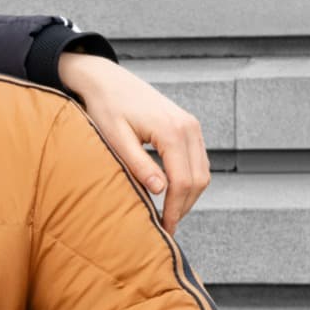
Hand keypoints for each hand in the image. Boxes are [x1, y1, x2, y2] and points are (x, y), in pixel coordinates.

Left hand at [56, 54, 209, 233]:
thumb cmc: (106, 108)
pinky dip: (189, 180)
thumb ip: (138, 165)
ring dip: (189, 196)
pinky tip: (171, 193)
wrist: (108, 81)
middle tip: (166, 226)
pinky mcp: (189, 127)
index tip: (164, 228)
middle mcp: (189, 127)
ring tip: (168, 214)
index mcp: (172, 131)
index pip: (183, 181)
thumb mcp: (116, 139)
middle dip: (184, 206)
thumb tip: (161, 191)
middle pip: (198, 180)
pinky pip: (198, 161)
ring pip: (203, 172)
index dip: (175, 209)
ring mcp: (192, 126)